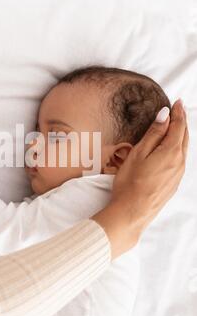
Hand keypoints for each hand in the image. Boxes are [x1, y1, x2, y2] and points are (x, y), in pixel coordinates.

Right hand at [93, 100, 188, 257]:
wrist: (132, 212)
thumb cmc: (130, 183)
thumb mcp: (138, 153)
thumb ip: (154, 133)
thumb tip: (165, 115)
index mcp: (171, 152)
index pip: (179, 126)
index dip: (178, 113)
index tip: (177, 102)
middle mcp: (180, 163)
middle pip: (184, 137)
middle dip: (182, 122)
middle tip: (179, 110)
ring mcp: (178, 175)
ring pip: (184, 149)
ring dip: (181, 135)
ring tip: (176, 126)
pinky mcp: (173, 184)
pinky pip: (181, 160)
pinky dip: (179, 148)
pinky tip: (172, 148)